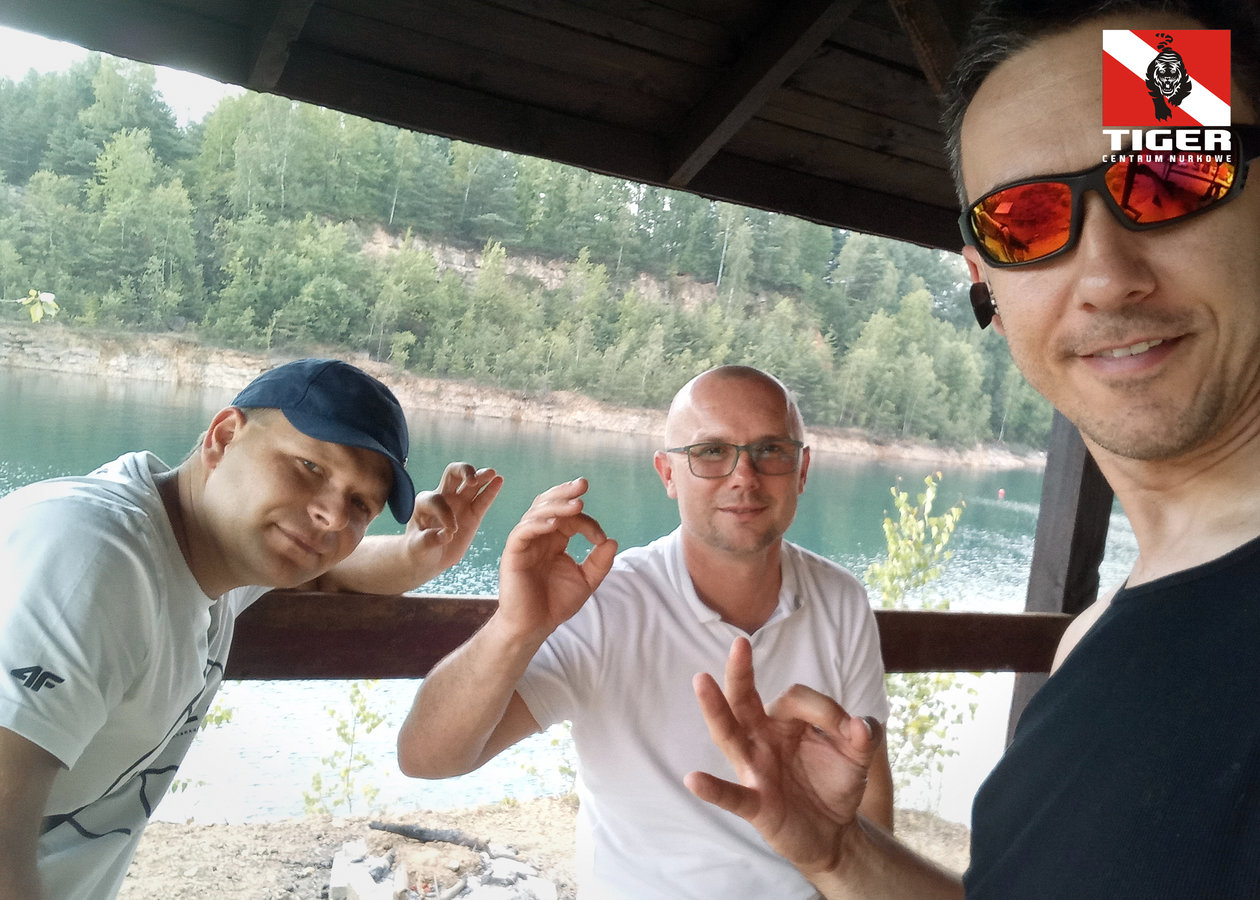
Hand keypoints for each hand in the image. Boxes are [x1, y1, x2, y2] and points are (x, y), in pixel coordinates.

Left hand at [404, 462, 502, 573]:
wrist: (428, 558)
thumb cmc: (418, 549)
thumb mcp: (417, 547)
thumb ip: (427, 540)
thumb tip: (446, 534)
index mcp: (424, 503)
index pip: (437, 500)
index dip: (444, 513)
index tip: (450, 531)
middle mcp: (442, 497)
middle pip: (453, 474)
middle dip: (463, 471)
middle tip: (472, 480)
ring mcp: (459, 504)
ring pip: (471, 484)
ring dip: (481, 476)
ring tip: (492, 473)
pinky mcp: (472, 514)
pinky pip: (482, 500)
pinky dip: (491, 490)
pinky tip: (499, 480)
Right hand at [496, 478, 617, 639]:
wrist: (534, 626)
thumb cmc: (556, 603)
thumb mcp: (586, 581)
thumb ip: (599, 562)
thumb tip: (612, 540)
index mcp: (555, 540)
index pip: (570, 518)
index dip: (587, 521)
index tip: (600, 538)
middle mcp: (539, 536)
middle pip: (548, 504)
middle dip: (565, 493)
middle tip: (582, 484)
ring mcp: (525, 543)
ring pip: (537, 513)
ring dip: (556, 505)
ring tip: (575, 504)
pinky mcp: (513, 553)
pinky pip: (523, 531)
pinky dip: (538, 523)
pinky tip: (554, 523)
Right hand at [685, 637, 882, 879]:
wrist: (834, 833)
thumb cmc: (835, 783)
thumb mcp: (857, 756)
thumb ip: (863, 737)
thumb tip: (861, 724)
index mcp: (783, 722)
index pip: (794, 698)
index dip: (825, 709)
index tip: (850, 730)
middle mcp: (762, 739)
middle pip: (744, 700)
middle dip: (740, 672)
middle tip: (739, 644)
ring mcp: (755, 770)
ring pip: (730, 735)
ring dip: (715, 709)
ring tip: (701, 681)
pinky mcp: (756, 804)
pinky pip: (731, 795)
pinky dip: (713, 788)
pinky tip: (694, 779)